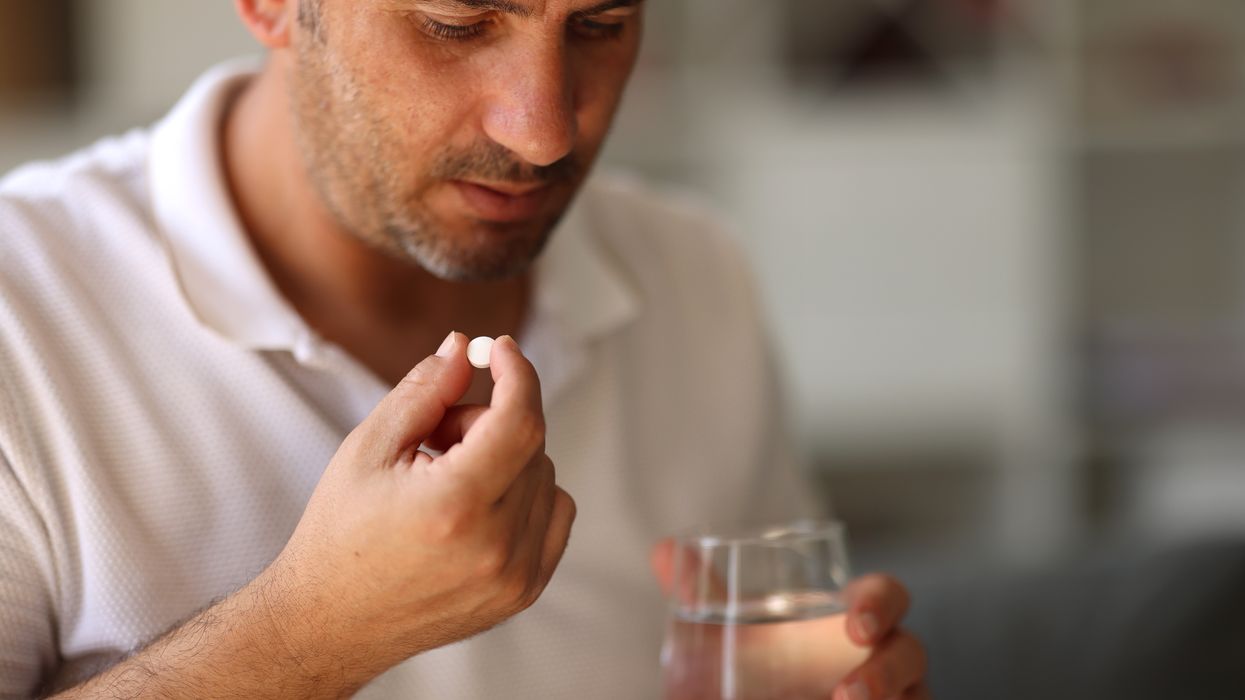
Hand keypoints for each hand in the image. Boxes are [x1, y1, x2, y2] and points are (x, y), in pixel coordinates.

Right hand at [260, 332, 575, 679]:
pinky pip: (554, 513)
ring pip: (545, 475)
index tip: (499, 349)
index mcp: (455, 507)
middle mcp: (495, 547)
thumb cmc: (340, 536)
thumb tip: (463, 348)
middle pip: (529, 443)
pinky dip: (526, 493)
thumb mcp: (368, 449)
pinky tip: (476, 504)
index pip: (520, 420)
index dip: (515, 372)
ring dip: (505, 459)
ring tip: (445, 478)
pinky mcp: (523, 592)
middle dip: (487, 420)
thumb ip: (425, 390)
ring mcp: (515, 576)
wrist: (331, 623)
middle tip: (435, 436)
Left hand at [653, 542, 927, 699]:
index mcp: (854, 620)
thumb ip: (702, 596)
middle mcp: (887, 661)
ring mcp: (898, 699)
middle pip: (910, 653)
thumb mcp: (731, 637)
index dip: (880, 604)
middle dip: (888, 670)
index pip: (887, 597)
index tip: (855, 624)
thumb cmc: (762, 674)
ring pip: (913, 698)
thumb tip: (664, 549)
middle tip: (849, 694)